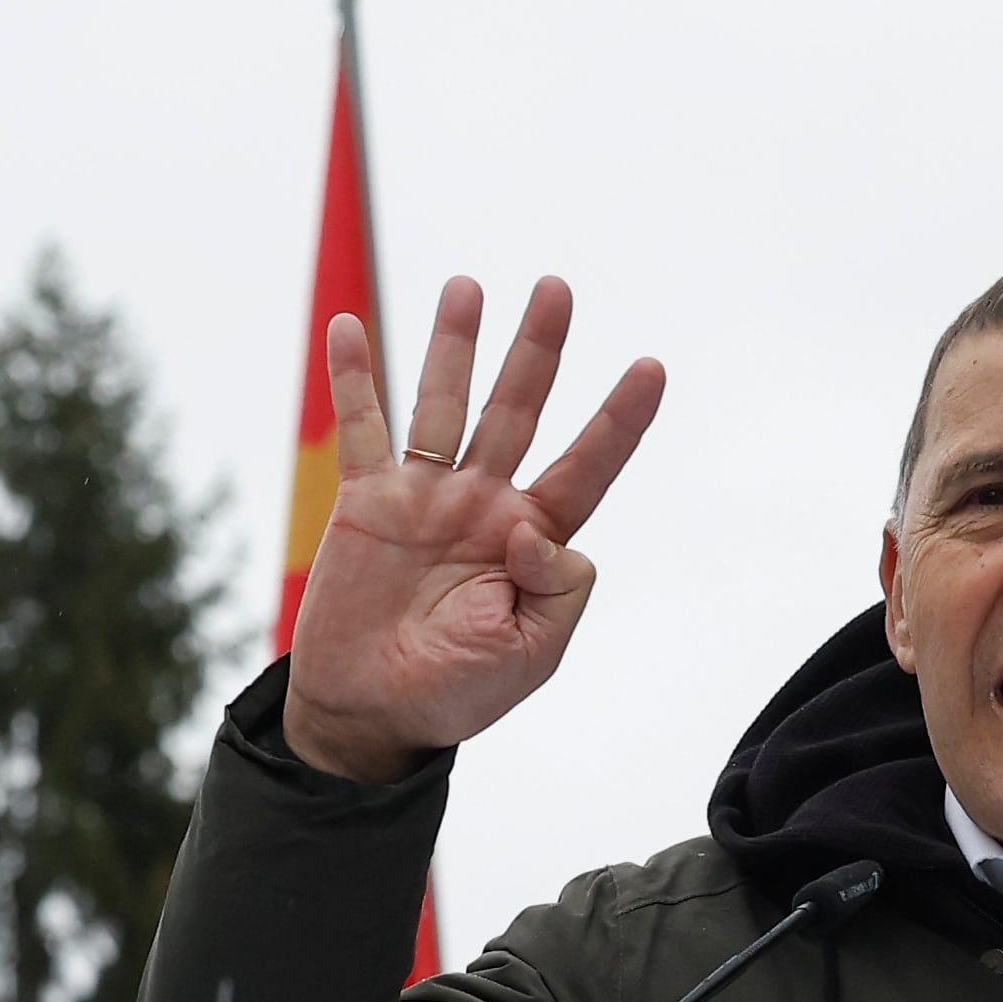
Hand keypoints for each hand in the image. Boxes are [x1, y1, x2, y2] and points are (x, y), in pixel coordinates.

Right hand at [280, 274, 664, 784]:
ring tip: (468, 286)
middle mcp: (485, 503)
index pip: (587, 466)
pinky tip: (350, 326)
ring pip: (445, 403)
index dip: (620, 419)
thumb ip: (556, 588)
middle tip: (557, 288)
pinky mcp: (368, 501)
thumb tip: (534, 528)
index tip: (651, 366)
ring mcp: (425, 496)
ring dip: (456, 344)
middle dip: (539, 350)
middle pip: (519, 409)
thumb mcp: (532, 653)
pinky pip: (362, 428)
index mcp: (534, 538)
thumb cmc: (457, 692)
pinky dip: (355, 379)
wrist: (371, 715)